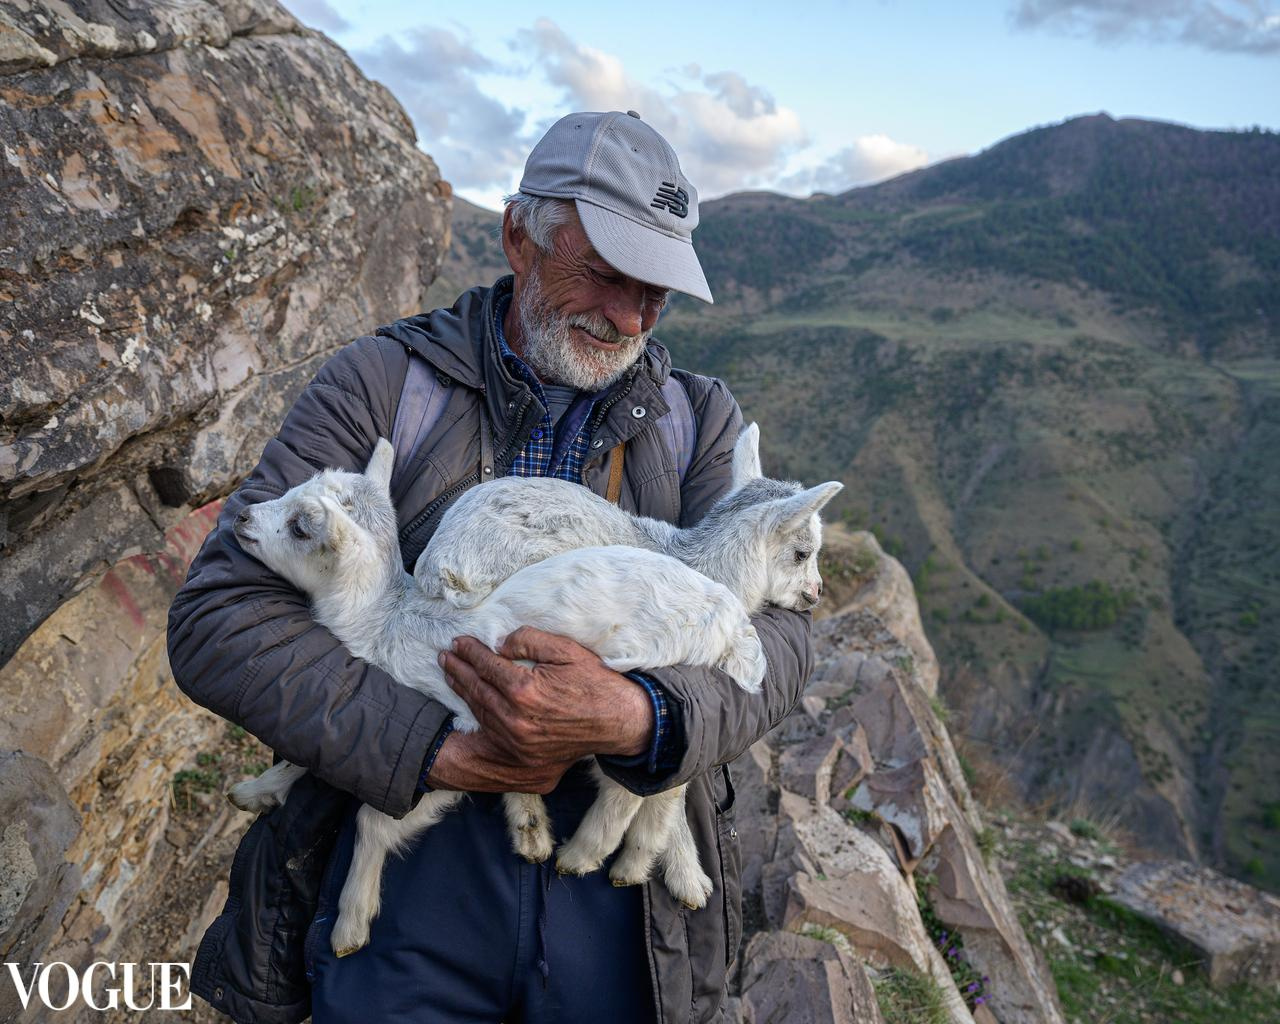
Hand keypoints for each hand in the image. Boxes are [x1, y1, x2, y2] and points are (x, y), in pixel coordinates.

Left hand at [427, 627, 653, 793]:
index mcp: (524, 690)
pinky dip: (477, 712)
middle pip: (476, 688)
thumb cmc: (595, 682)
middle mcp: (516, 718)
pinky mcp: (523, 753)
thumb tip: (500, 645)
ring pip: (480, 710)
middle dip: (458, 669)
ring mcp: (517, 740)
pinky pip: (491, 730)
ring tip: (451, 673)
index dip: (470, 651)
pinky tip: (471, 700)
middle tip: (446, 655)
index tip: (459, 641)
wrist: (618, 721)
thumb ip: (529, 640)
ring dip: (462, 690)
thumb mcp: (565, 650)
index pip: (486, 665)